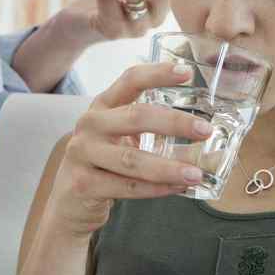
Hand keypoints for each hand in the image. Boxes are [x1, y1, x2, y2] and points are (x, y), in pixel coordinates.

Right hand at [43, 62, 213, 238]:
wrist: (69, 201)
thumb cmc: (103, 163)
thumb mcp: (118, 136)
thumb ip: (147, 126)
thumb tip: (199, 128)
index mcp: (102, 106)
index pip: (130, 80)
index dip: (158, 73)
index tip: (187, 72)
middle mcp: (90, 124)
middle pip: (136, 117)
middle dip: (174, 123)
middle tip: (205, 131)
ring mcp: (82, 154)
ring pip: (132, 160)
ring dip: (168, 167)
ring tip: (196, 173)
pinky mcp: (83, 184)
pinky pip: (127, 187)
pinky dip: (156, 189)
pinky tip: (177, 188)